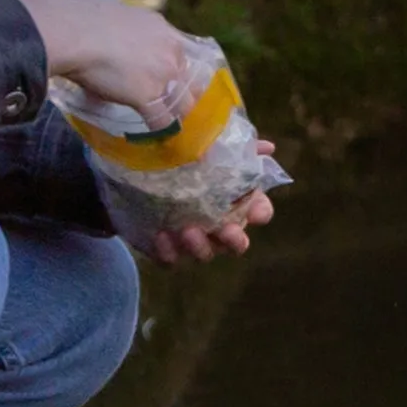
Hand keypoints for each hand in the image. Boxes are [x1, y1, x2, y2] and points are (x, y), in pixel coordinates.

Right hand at [13, 0, 194, 130]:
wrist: (73, 32)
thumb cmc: (82, 20)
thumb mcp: (115, 19)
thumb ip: (123, 37)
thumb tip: (109, 52)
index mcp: (162, 29)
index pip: (179, 54)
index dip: (174, 71)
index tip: (167, 81)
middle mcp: (170, 50)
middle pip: (187, 80)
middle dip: (182, 94)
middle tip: (173, 106)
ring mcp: (162, 75)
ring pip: (182, 103)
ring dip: (177, 116)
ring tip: (174, 128)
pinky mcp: (148, 96)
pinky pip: (162, 121)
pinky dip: (161, 132)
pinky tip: (159, 140)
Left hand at [150, 141, 278, 266]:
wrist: (138, 174)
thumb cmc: (184, 162)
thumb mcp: (208, 148)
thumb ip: (237, 148)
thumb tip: (267, 147)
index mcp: (235, 201)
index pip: (260, 211)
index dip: (261, 213)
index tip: (256, 212)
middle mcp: (218, 225)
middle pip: (237, 242)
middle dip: (235, 240)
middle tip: (226, 230)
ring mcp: (193, 240)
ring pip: (204, 253)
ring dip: (200, 246)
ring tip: (187, 230)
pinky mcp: (165, 248)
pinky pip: (170, 259)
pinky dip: (168, 252)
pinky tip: (160, 235)